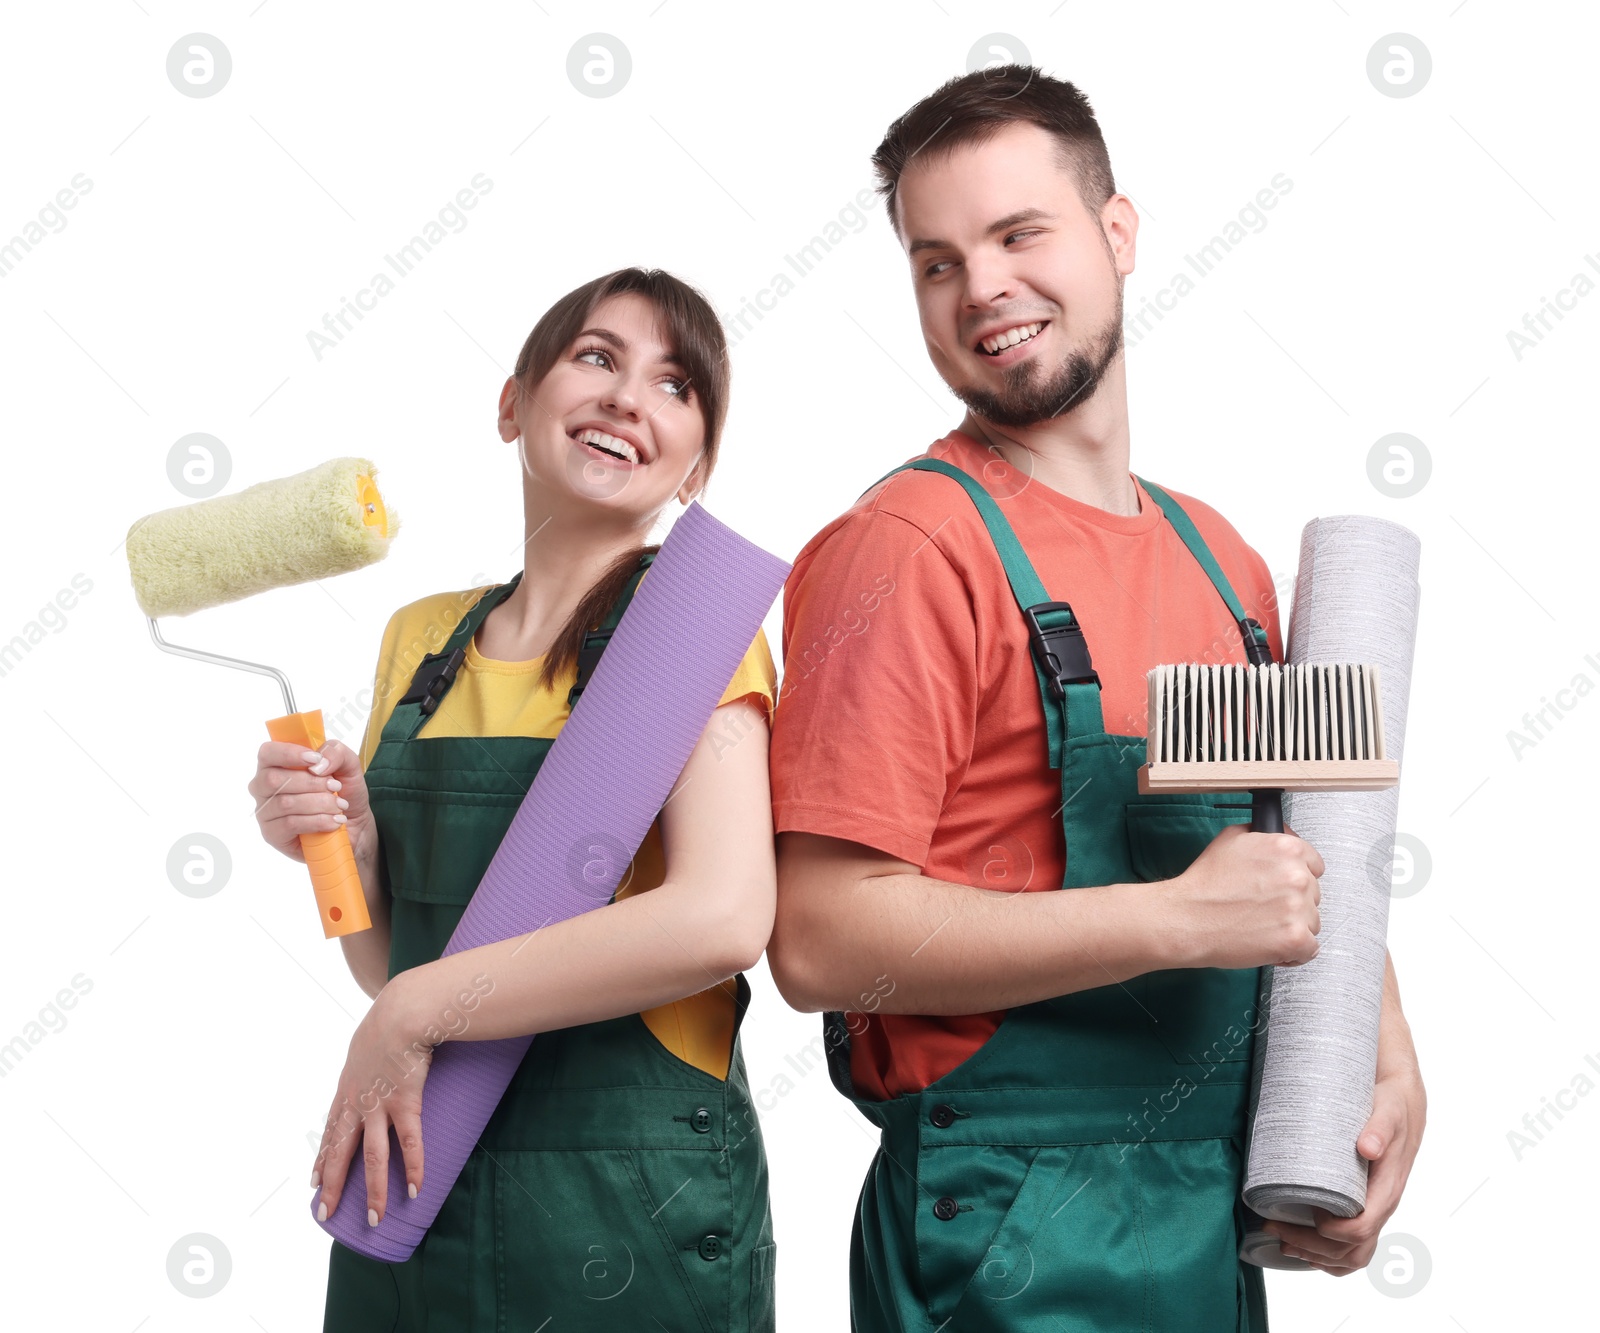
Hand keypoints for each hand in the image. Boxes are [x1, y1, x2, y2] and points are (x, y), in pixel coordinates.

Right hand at [249, 738, 375, 867]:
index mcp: (276, 765)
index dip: (288, 754)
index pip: (267, 753)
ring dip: (320, 803)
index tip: (315, 759)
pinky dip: (318, 821)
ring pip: (285, 803)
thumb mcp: (348, 765)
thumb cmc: (343, 793)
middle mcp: (264, 788)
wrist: (355, 826)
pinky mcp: (272, 834)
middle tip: (335, 787)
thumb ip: (336, 753)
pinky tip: (334, 821)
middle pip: (273, 779)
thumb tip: (318, 764)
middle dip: (311, 783)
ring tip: (340, 806)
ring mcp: (265, 812)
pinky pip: (290, 824)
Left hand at [311, 977, 433, 1227]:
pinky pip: (409, 1144)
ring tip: (375, 1218)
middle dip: (332, 1185)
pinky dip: (413, 1168)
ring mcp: (379, 1106)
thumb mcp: (369, 1042)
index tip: (314, 1183)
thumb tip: (383, 1061)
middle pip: (341, 1152)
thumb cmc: (390, 1020)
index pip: (330, 1133)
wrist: (402, 1012)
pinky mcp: (405, 1103)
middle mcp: (357, 1103)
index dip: (322, 1160)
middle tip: (325, 1214)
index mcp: (347, 1089)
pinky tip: (415, 1189)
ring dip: (373, 1191)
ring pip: (374, 1157)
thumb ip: (372, 1059)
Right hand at [1158, 823, 1323, 969]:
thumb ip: (1264, 835)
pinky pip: (1310, 949)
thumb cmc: (1205, 883)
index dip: (1296, 877)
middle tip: (1262, 908)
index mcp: (1286, 849)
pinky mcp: (1295, 939)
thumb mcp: (1231, 838)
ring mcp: (1298, 909)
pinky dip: (1293, 952)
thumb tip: (1283, 836)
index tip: (1281, 887)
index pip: (1315, 865)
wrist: (1187, 918)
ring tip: (1261, 927)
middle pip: (1313, 895)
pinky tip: (1270, 945)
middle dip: (1292, 903)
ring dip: (1292, 927)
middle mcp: (1297, 876)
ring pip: (1312, 922)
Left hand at [1264, 1059, 1426, 1273]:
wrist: (1402, 1105)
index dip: (1333, 1230)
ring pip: (1354, 1255)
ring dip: (1318, 1256)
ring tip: (1282, 1242)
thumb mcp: (1387, 1111)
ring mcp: (1374, 1209)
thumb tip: (1367, 1148)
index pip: (1363, 1227)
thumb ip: (1379, 1128)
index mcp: (1387, 1188)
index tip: (1306, 1214)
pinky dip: (1329, 1256)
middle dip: (1313, 1247)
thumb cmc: (1392, 1108)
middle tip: (1274, 1228)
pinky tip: (1304, 1248)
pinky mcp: (1365, 1206)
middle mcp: (1382, 1205)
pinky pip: (1354, 1246)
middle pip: (1353, 1249)